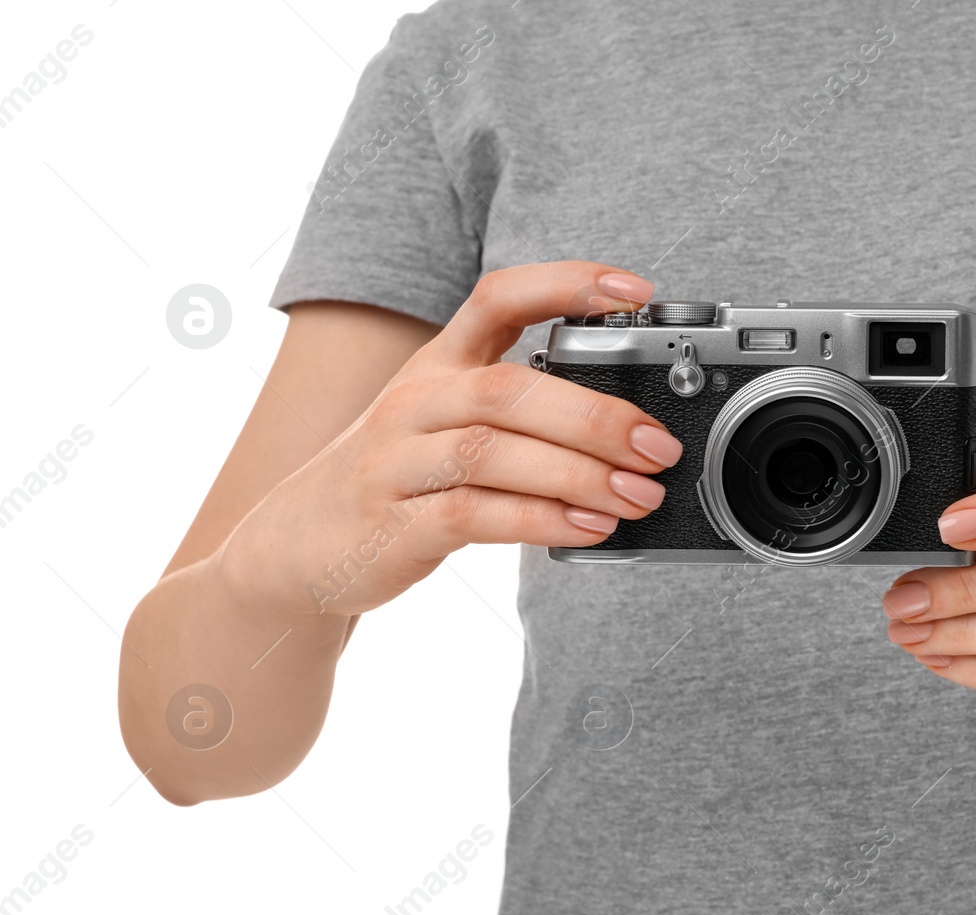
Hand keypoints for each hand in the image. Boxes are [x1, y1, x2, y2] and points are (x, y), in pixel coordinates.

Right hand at [222, 261, 682, 617]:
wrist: (295, 546)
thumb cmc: (399, 477)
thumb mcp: (448, 421)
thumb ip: (525, 412)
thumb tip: (635, 427)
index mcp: (439, 363)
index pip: (499, 296)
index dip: (568, 283)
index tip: (636, 292)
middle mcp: (416, 401)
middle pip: (510, 388)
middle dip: (596, 416)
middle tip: (657, 444)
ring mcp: (398, 462)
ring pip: (494, 452)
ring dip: (579, 474)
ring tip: (638, 495)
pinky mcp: (393, 524)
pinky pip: (475, 514)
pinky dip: (542, 521)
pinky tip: (590, 528)